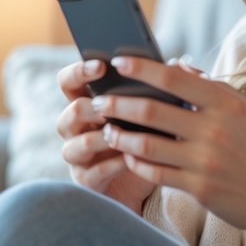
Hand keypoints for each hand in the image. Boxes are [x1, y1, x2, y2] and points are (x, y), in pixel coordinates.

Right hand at [56, 59, 155, 212]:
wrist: (150, 178)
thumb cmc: (148, 136)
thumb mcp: (152, 111)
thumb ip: (159, 87)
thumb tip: (177, 64)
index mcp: (87, 102)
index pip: (68, 81)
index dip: (79, 71)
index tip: (101, 65)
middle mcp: (76, 128)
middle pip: (71, 111)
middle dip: (91, 108)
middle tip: (110, 108)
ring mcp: (79, 155)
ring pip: (79, 143)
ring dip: (101, 138)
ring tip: (120, 134)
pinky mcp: (87, 180)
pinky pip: (94, 171)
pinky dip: (113, 164)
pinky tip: (131, 159)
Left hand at [94, 57, 245, 243]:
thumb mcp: (245, 111)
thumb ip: (211, 88)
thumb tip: (176, 66)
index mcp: (227, 104)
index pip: (173, 79)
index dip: (141, 68)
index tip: (117, 62)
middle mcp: (215, 130)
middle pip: (151, 111)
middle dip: (118, 104)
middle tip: (98, 101)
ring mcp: (206, 161)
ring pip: (146, 144)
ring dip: (120, 135)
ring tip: (108, 130)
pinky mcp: (199, 189)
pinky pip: (155, 172)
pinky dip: (136, 162)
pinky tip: (128, 154)